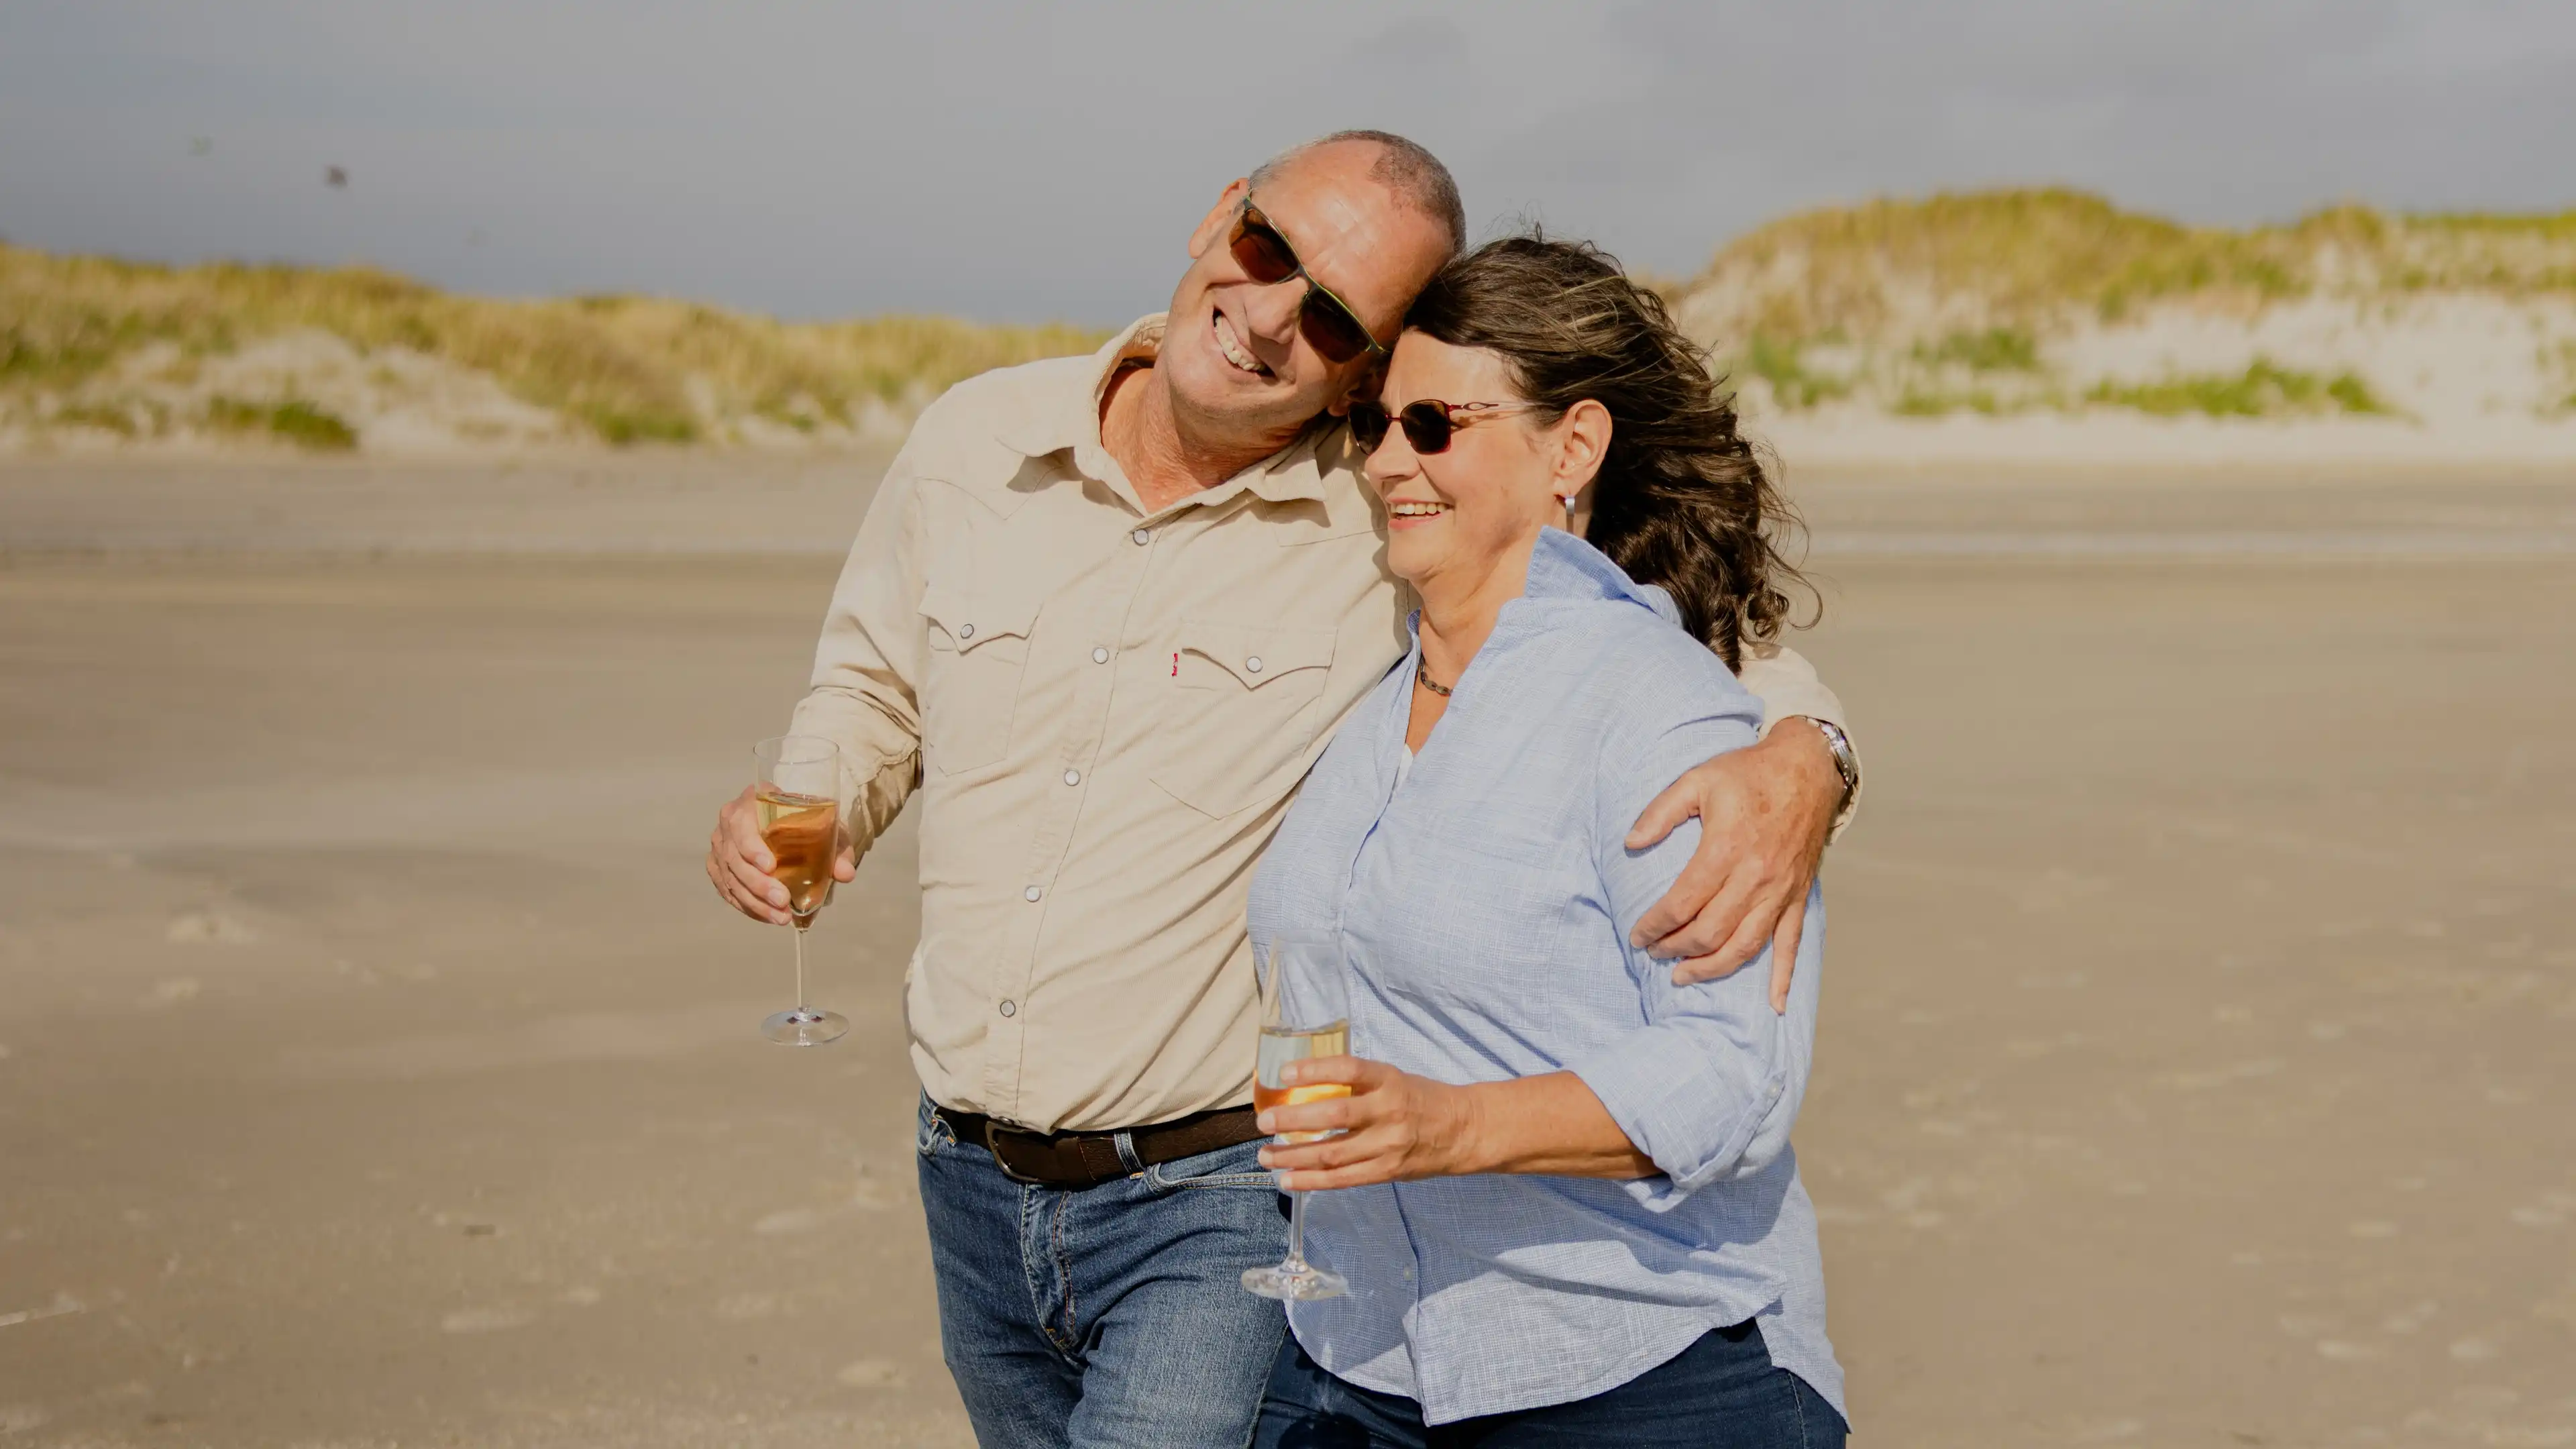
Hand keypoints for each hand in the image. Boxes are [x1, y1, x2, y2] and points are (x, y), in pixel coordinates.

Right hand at [704, 784, 855, 925]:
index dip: (752, 847)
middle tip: (782, 901)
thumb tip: (845, 873)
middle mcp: (729, 821)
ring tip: (780, 917)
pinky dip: (747, 906)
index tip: (771, 866)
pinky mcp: (718, 866)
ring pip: (730, 877)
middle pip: (735, 856)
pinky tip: (767, 916)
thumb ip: (837, 849)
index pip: (742, 824)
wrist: (790, 822)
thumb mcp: (826, 829)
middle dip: (758, 883)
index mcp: (751, 802)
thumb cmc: (806, 822)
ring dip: (754, 901)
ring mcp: (720, 845)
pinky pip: (727, 890)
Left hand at [1255, 1056, 1478, 1190]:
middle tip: (1263, 1121)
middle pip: (1334, 1116)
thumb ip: (1358, 1083)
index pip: (1349, 1069)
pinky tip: (1287, 1179)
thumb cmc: (1420, 1099)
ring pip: (1332, 1153)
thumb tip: (1305, 1084)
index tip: (1285, 1073)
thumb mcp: (1393, 1078)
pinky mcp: (1387, 1171)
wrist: (1463, 1131)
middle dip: (1292, 1120)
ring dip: (1292, 1156)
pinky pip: (1343, 1179)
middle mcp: (1388, 1112)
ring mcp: (1388, 1145)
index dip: (1316, 1070)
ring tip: (1265, 1155)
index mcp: (1389, 1080)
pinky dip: (1311, 1180)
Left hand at [1624, 720, 1841, 1006]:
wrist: (1807, 769)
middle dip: (1676, 949)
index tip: (1637, 935)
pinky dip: (1781, 977)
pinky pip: (1789, 944)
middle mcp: (1756, 877)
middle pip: (1711, 931)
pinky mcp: (1798, 897)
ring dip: (1713, 968)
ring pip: (1745, 946)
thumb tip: (1630, 843)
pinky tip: (1773, 1005)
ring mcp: (1780, 891)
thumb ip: (1660, 811)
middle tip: (1654, 954)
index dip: (1655, 924)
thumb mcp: (1697, 779)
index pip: (1683, 902)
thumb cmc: (1747, 774)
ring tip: (1685, 976)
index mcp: (1727, 848)